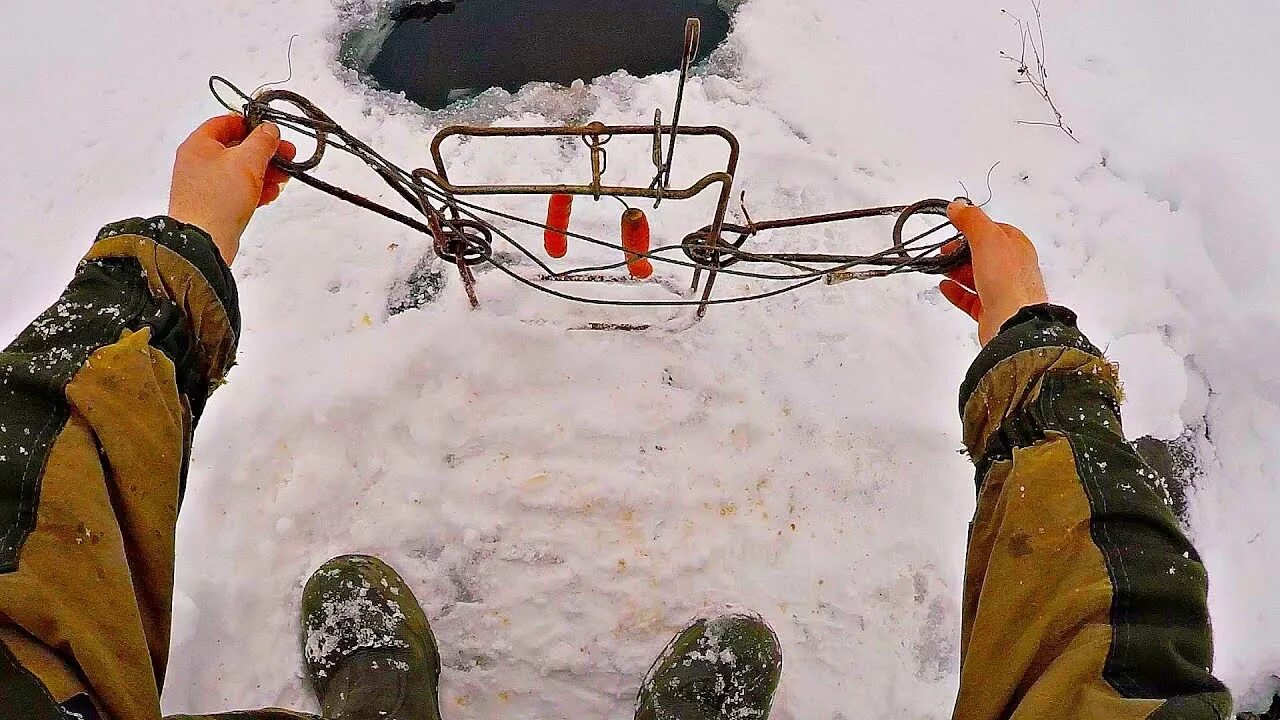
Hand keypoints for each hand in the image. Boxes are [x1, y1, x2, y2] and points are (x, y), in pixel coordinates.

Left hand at [167, 115, 296, 264]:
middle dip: (265, 153)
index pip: (227, 122)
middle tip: (287, 156)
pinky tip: (269, 195)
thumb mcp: (247, 161)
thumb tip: (270, 129)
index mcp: (199, 145)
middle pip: (237, 148)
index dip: (252, 125)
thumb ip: (262, 141)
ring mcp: (204, 185)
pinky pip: (236, 190)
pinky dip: (254, 190)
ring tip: (282, 179)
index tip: (272, 132)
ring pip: (239, 171)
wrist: (204, 241)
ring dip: (263, 172)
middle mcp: (198, 162)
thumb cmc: (218, 199)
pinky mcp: (213, 204)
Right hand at [939, 200, 1048, 345]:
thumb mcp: (988, 239)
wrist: (1013, 323)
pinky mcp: (991, 311)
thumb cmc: (1008, 282)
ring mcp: (1002, 291)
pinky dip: (956, 291)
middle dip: (961, 250)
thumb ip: (972, 221)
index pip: (995, 230)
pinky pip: (970, 298)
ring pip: (976, 276)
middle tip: (943, 249)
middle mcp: (1012, 269)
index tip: (954, 226)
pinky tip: (945, 286)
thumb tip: (958, 206)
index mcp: (1018, 248)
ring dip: (956, 270)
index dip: (974, 227)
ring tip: (940, 266)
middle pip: (983, 254)